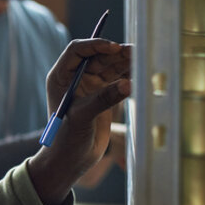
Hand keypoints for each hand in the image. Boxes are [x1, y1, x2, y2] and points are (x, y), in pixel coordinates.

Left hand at [29, 39, 131, 204]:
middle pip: (98, 56)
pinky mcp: (104, 95)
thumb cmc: (66, 138)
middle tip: (135, 52)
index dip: (95, 45)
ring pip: (110, 66)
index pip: (77, 50)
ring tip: (143, 59)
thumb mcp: (82, 117)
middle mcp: (75, 77)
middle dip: (116, 53)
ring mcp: (90, 85)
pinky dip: (130, 75)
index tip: (114, 48)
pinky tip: (142, 73)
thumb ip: (103, 100)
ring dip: (125, 62)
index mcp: (61, 77)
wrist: (72, 159)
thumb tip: (127, 84)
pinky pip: (118, 79)